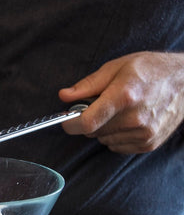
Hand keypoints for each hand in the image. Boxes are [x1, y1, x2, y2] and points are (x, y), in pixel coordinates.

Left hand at [59, 52, 183, 153]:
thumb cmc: (150, 70)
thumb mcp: (116, 67)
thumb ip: (87, 85)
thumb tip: (64, 96)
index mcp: (124, 96)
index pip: (88, 122)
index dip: (71, 123)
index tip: (66, 120)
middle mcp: (135, 118)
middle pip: (93, 132)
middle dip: (89, 120)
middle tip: (101, 105)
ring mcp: (144, 133)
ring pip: (104, 140)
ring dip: (104, 129)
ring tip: (119, 110)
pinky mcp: (149, 143)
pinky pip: (117, 146)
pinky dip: (116, 136)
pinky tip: (128, 121)